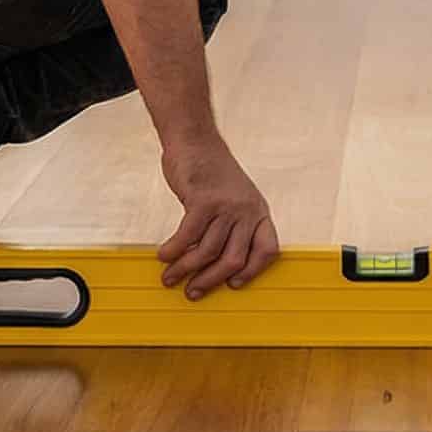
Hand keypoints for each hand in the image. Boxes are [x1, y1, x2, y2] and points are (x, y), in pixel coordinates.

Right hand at [157, 137, 279, 297]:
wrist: (195, 140)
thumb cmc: (212, 172)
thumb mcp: (235, 197)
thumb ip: (233, 225)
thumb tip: (215, 263)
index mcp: (259, 212)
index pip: (267, 251)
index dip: (252, 272)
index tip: (234, 284)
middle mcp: (248, 210)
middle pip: (234, 259)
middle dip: (211, 281)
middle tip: (192, 292)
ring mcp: (227, 206)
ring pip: (208, 252)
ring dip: (186, 270)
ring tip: (170, 277)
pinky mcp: (204, 201)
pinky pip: (188, 237)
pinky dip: (174, 251)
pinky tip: (164, 255)